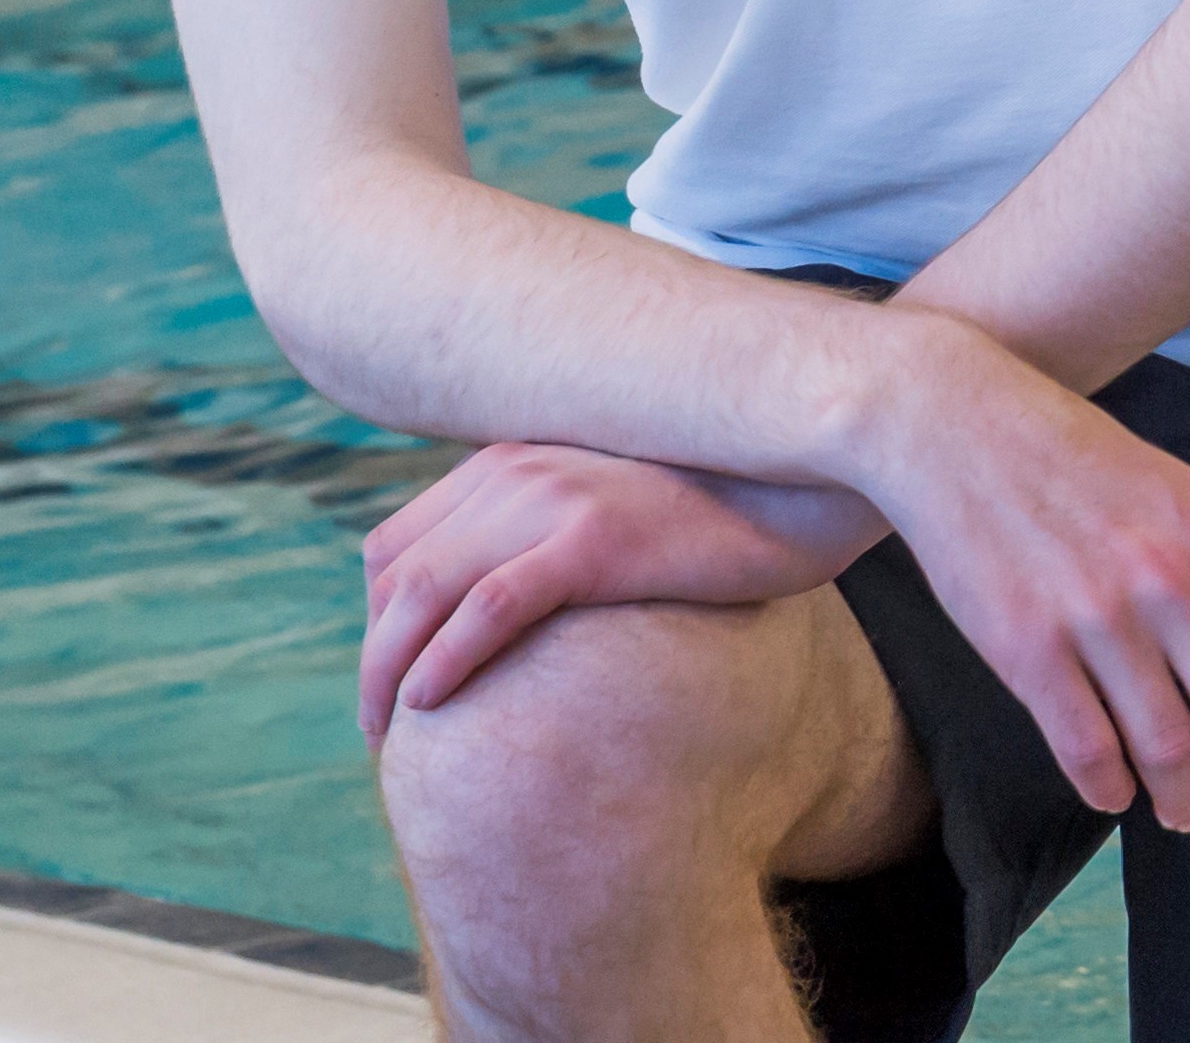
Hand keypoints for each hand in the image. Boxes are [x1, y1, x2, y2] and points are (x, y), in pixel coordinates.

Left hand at [360, 441, 886, 735]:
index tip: (394, 677)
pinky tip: (432, 705)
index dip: (378, 618)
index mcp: (517, 455)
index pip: (400, 539)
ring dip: (387, 669)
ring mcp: (553, 498)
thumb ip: (568, 528)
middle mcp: (518, 467)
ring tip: (391, 733)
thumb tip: (534, 600)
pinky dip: (444, 659)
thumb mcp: (626, 501)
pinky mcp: (594, 538)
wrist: (817, 474)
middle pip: (394, 570)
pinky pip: (488, 607)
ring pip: (423, 592)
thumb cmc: (735, 500)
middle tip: (379, 726)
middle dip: (372, 653)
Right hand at [859, 321, 1189, 840]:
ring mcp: (1097, 618)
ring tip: (1187, 812)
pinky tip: (1120, 794)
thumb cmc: (1091, 466)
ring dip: (1185, 800)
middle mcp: (1172, 581)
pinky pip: (1087, 749)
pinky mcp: (1027, 650)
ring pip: (1167, 749)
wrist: (964, 432)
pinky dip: (1111, 788)